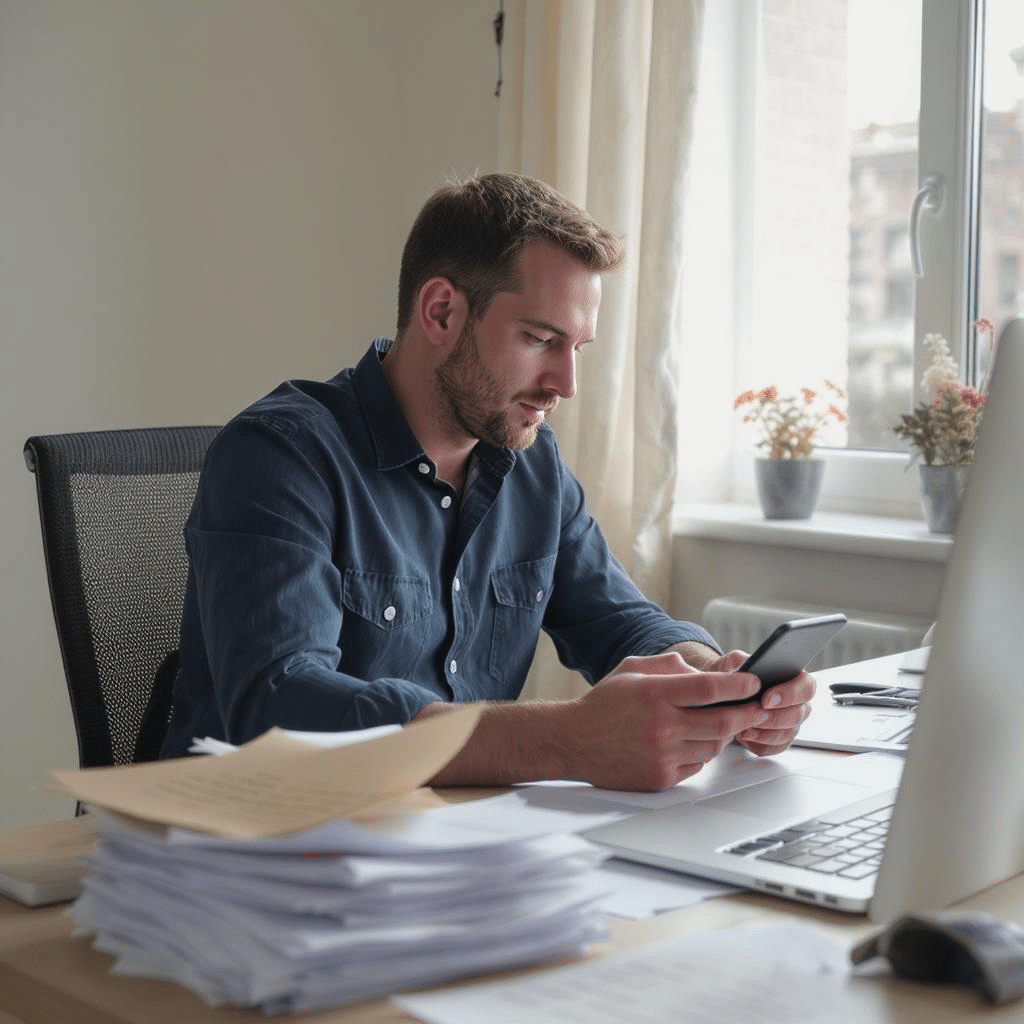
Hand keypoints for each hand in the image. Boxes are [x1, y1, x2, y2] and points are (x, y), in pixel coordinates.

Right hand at [563, 650, 779, 790]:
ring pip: (714, 746)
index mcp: (655, 694)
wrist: (573, 741)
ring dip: (724, 734)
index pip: (710, 688)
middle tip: (759, 707)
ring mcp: (662, 755)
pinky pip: (697, 766)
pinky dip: (701, 753)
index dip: (739, 684)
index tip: (756, 681)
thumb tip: (703, 672)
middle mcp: (661, 726)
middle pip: (722, 721)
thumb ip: (670, 666)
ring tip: (723, 722)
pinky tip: (692, 742)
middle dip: (747, 713)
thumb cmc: (604, 704)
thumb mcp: (632, 669)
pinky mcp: (661, 778)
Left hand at [707, 649, 816, 757]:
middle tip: (754, 715)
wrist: (722, 695)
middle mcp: (797, 703)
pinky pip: (776, 748)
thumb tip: (746, 666)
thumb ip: (740, 660)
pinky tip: (745, 737)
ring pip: (787, 734)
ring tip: (744, 728)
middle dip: (775, 717)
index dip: (790, 694)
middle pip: (799, 714)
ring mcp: (790, 723)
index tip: (767, 699)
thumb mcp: (732, 663)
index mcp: (794, 680)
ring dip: (765, 733)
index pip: (807, 687)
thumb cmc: (733, 677)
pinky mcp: (779, 740)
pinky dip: (760, 744)